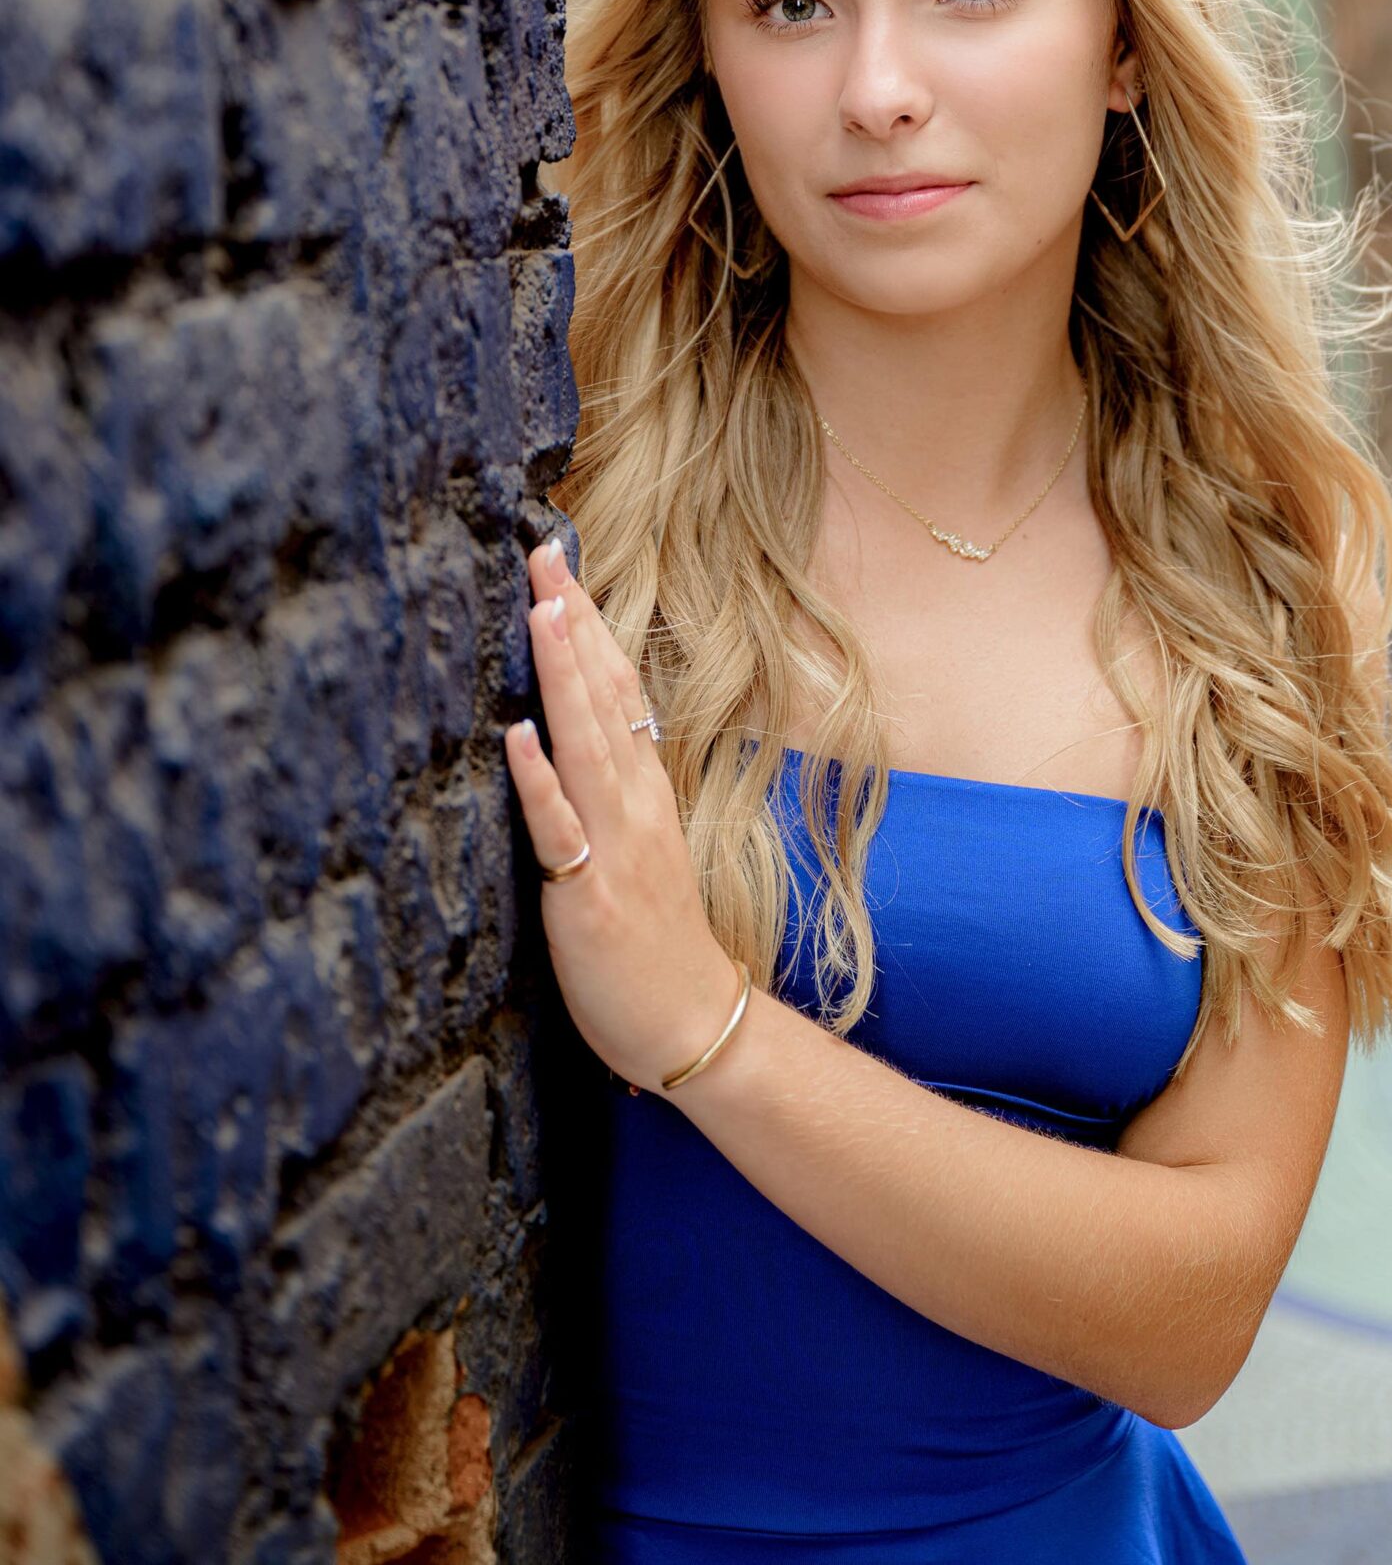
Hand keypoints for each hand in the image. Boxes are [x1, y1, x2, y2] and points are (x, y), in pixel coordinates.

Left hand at [504, 538, 741, 1095]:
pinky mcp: (587, 892)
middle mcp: (632, 801)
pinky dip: (539, 779)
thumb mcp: (638, 848)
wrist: (693, 1022)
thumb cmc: (657, 942)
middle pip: (602, 694)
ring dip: (563, 673)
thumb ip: (610, 794)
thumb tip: (570, 742)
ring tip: (540, 609)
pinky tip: (517, 736)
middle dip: (571, 619)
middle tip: (544, 550)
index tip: (561, 565)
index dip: (589, 624)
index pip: (617, 687)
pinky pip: (559, 829)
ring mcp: (614, 843)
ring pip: (585, 742)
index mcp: (643, 789)